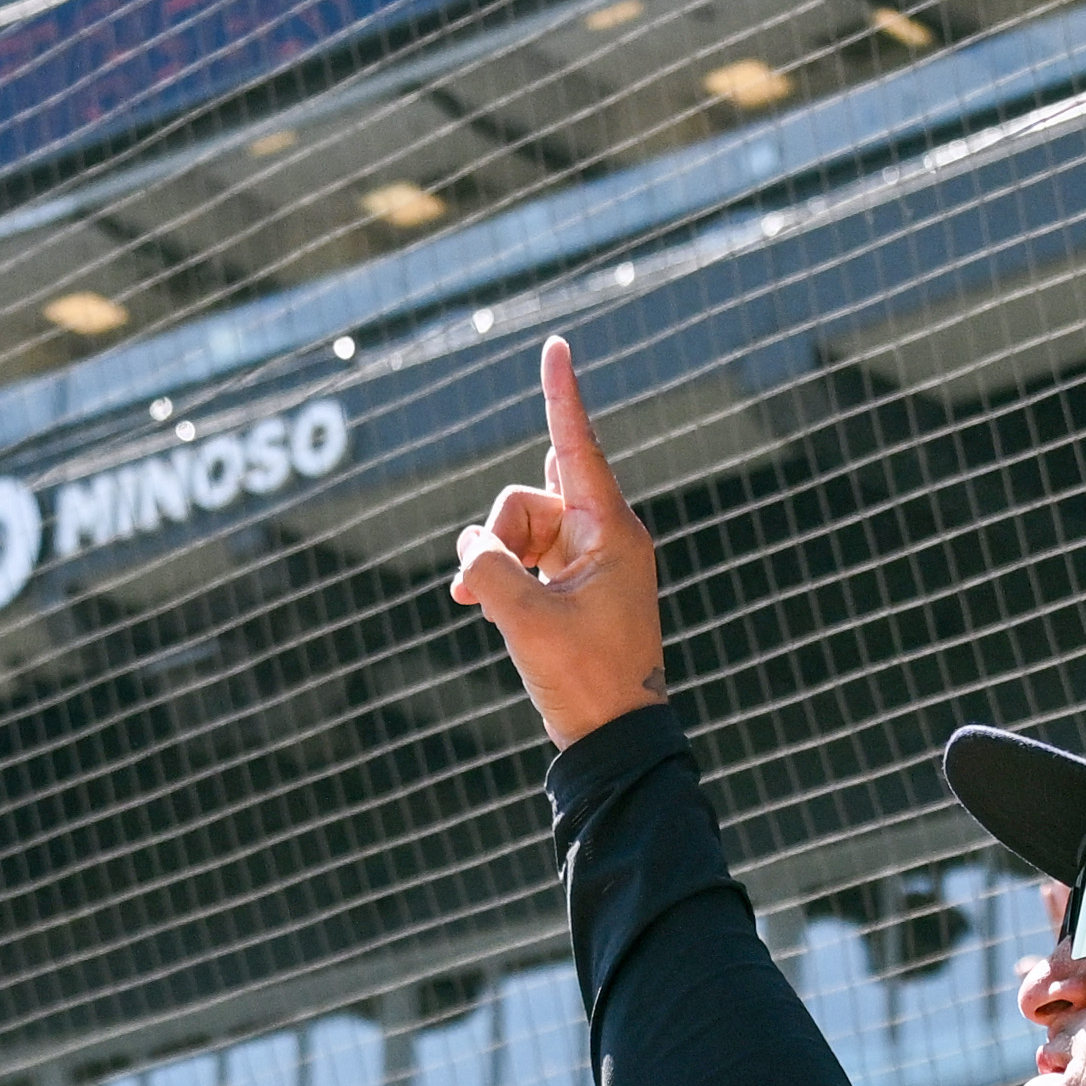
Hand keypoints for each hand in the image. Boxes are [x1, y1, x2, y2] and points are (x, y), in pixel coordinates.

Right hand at [446, 339, 666, 746]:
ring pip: (517, 529)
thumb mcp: (525, 620)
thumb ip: (486, 568)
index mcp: (612, 532)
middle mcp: (604, 537)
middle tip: (474, 588)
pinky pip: (522, 557)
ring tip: (473, 605)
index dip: (561, 395)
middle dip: (494, 532)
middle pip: (528, 499)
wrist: (612, 739)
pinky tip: (476, 603)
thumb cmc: (585, 680)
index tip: (556, 346)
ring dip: (488, 560)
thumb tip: (472, 550)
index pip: (576, 447)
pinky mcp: (572, 586)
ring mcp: (587, 562)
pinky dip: (497, 574)